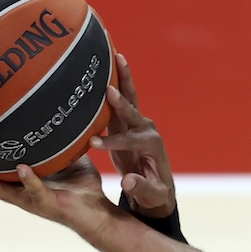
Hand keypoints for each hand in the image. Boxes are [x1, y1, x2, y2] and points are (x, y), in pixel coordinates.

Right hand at [0, 146, 120, 240]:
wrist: (101, 212)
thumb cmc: (80, 184)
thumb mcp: (63, 154)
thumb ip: (52, 136)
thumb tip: (49, 102)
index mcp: (14, 182)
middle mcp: (17, 193)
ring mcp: (30, 201)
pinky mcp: (49, 206)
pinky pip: (36, 192)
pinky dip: (29, 180)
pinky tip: (20, 168)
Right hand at [89, 53, 176, 217]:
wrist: (155, 188)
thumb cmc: (153, 194)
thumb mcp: (150, 196)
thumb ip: (140, 188)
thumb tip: (127, 182)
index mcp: (152, 146)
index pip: (131, 140)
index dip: (114, 142)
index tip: (95, 144)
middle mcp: (146, 129)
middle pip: (132, 111)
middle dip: (120, 102)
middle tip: (108, 88)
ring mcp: (137, 123)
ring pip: (128, 98)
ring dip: (121, 78)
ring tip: (116, 56)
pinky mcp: (126, 122)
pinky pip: (119, 99)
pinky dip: (113, 81)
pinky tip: (105, 63)